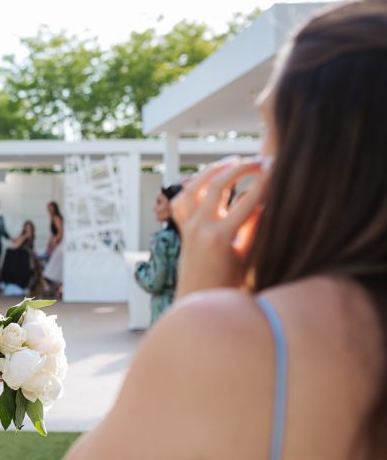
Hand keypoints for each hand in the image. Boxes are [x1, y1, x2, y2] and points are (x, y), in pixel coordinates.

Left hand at [172, 156, 268, 296]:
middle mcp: (200, 227)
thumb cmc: (230, 283)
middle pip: (219, 184)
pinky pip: (182, 199)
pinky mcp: (182, 227)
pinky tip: (209, 179)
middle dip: (241, 168)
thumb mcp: (248, 257)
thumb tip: (267, 203)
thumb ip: (255, 229)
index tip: (278, 168)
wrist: (199, 298)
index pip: (248, 200)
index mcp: (221, 237)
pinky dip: (193, 186)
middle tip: (259, 161)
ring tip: (234, 162)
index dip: (265, 181)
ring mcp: (188, 226)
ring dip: (215, 170)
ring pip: (196, 186)